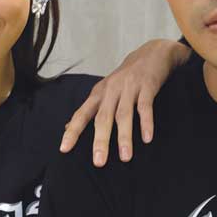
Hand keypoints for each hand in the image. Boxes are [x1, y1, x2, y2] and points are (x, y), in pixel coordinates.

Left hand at [59, 38, 189, 165]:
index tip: (64, 149)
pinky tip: (147, 139)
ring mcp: (129, 87)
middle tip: (99, 162)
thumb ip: (89, 109)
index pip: (82, 114)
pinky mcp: (147, 86)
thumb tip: (67, 126)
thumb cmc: (126, 77)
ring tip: (125, 157)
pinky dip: (146, 122)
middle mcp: (111, 90)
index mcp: (99, 93)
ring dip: (124, 137)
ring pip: (123, 114)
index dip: (73, 131)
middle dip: (100, 141)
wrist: (152, 53)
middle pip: (102, 118)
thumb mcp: (105, 90)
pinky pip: (145, 106)